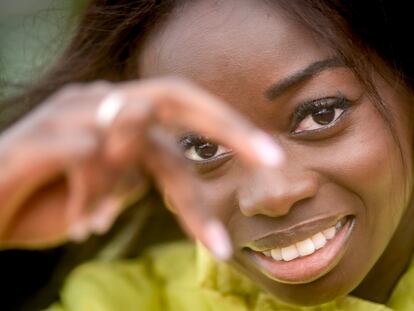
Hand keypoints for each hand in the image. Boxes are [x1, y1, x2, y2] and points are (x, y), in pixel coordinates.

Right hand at [0, 77, 282, 259]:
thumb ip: (140, 174)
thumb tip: (172, 176)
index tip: (272, 158)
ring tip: (92, 221)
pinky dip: (92, 199)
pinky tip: (77, 221)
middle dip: (227, 126)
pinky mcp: (40, 135)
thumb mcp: (106, 190)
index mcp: (117, 113)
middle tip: (273, 157)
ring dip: (121, 189)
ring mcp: (69, 112)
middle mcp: (99, 101)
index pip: (186, 110)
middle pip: (176, 96)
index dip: (231, 131)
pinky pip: (89, 160)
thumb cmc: (45, 200)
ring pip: (131, 136)